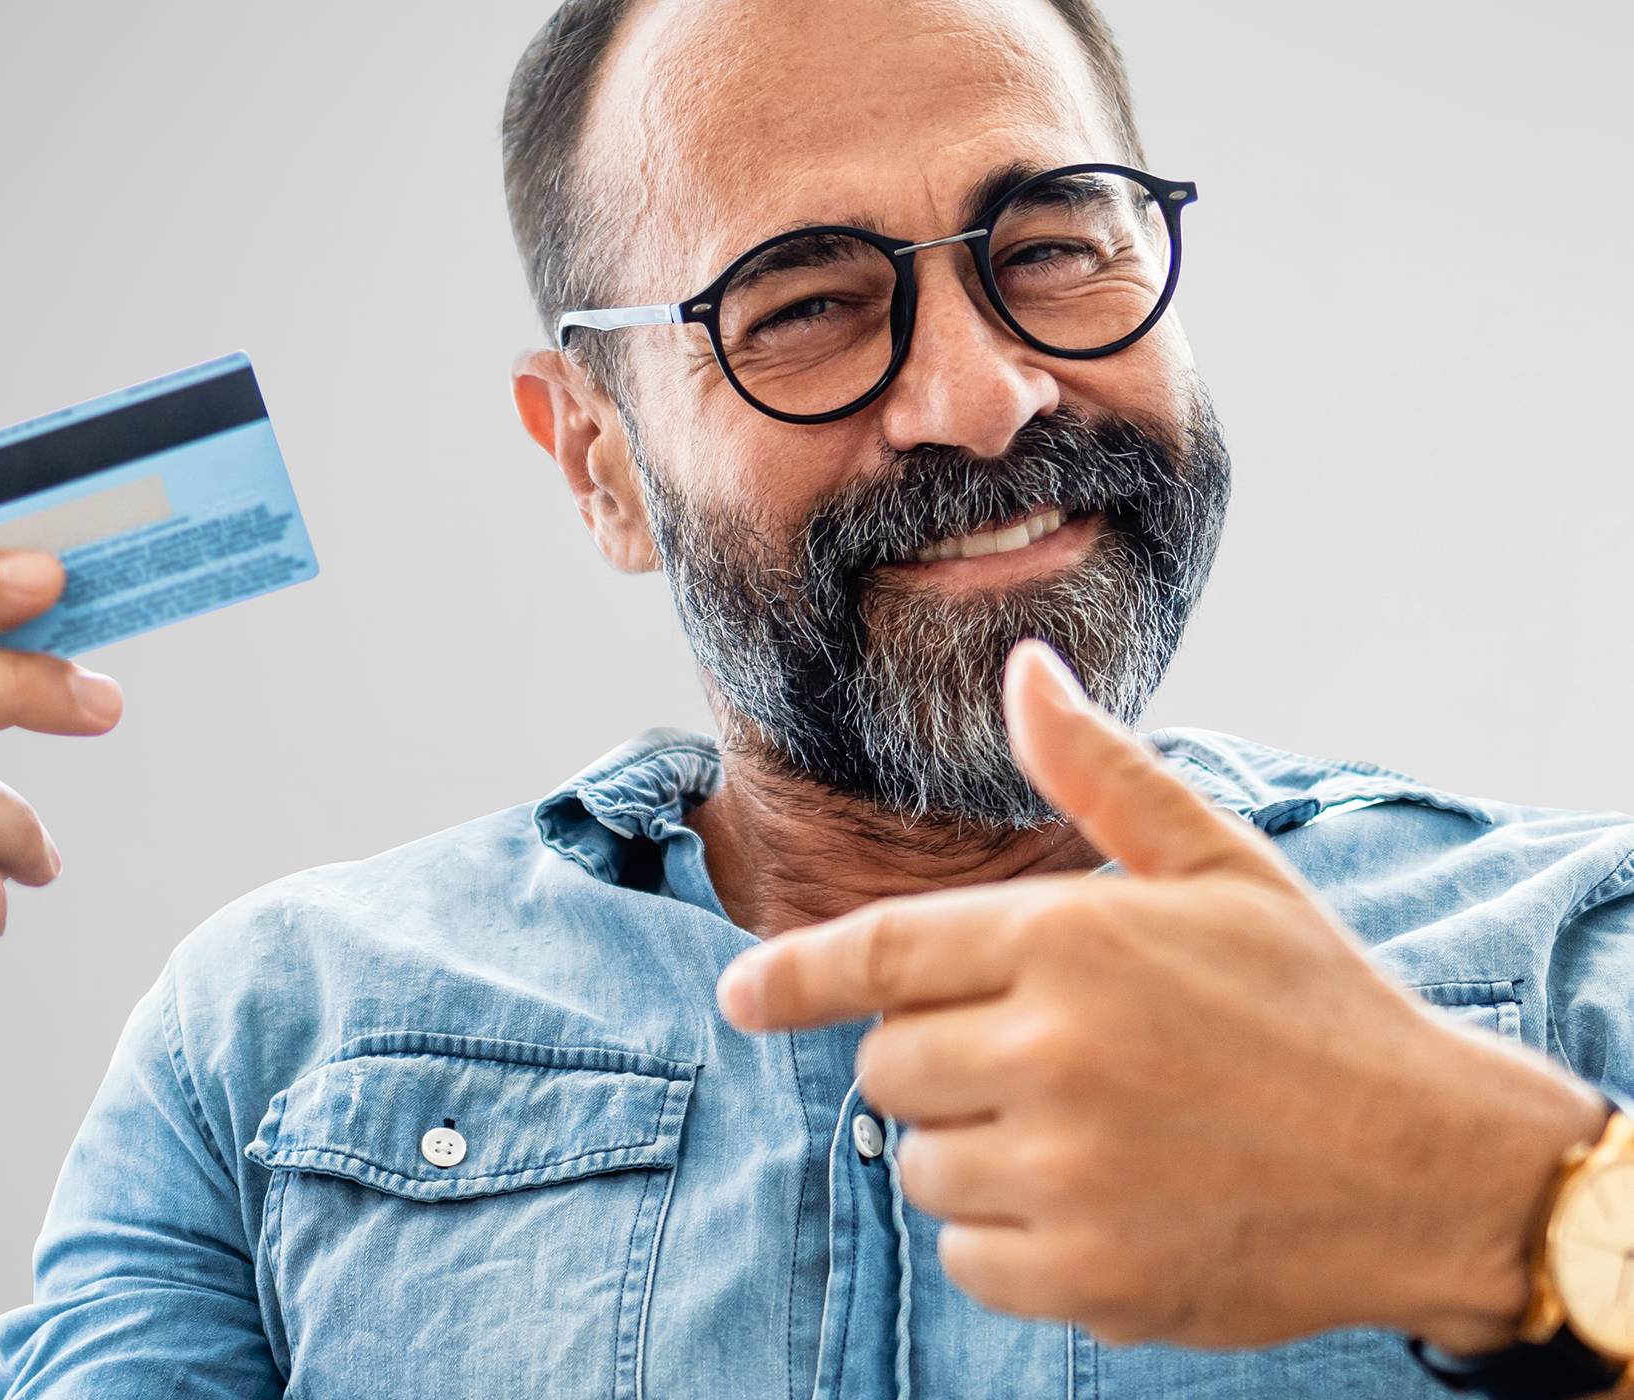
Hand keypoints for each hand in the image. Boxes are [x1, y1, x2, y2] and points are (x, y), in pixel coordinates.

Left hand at [715, 638, 1607, 1349]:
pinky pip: (967, 1252)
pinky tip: (1094, 1203)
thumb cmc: (1315, 1003)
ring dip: (971, 1147)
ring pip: (921, 1161)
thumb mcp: (1218, 865)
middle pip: (887, 1065)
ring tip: (1085, 1130)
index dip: (791, 976)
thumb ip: (1098, 773)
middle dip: (935, 1056)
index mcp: (1071, 940)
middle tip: (1042, 1056)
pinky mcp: (1084, 1276)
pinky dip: (1005, 1234)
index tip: (737, 994)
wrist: (1434, 1168)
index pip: (880, 953)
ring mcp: (1066, 1174)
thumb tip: (1021, 669)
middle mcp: (1053, 1054)